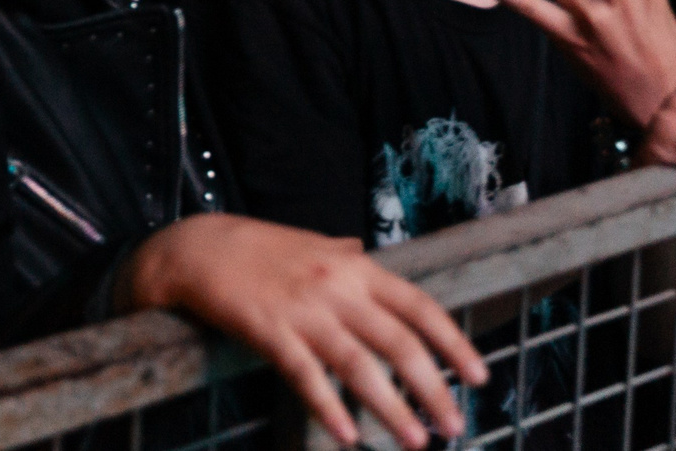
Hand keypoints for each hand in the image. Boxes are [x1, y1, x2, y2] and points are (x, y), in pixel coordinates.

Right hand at [120, 213, 486, 448]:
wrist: (197, 247)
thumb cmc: (256, 248)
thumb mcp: (310, 244)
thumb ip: (342, 254)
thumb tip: (365, 253)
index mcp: (354, 267)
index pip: (418, 306)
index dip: (453, 342)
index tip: (478, 375)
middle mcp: (337, 287)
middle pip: (398, 342)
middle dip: (433, 388)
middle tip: (455, 425)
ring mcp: (303, 310)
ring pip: (359, 365)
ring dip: (392, 408)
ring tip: (416, 441)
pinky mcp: (270, 331)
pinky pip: (306, 376)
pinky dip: (329, 408)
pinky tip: (348, 436)